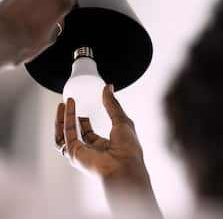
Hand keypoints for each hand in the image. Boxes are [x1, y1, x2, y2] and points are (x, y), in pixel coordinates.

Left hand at [0, 0, 74, 65]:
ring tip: (35, 21)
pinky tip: (24, 18)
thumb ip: (58, 24)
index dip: (67, 9)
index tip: (64, 15)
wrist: (3, 38)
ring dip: (38, 3)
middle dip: (52, 5)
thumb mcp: (53, 37)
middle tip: (49, 20)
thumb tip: (55, 22)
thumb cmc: (27, 38)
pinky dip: (26, 4)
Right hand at [55, 85, 162, 217]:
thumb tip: (108, 87)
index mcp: (103, 145)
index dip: (83, 121)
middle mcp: (90, 150)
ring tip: (64, 103)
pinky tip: (67, 106)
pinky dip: (65, 119)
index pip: (89, 133)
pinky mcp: (74, 153)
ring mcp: (81, 153)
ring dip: (63, 118)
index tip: (81, 108)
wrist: (125, 165)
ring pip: (65, 135)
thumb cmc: (129, 148)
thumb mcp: (122, 120)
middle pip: (74, 134)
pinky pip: (65, 134)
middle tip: (68, 104)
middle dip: (69, 119)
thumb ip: (112, 104)